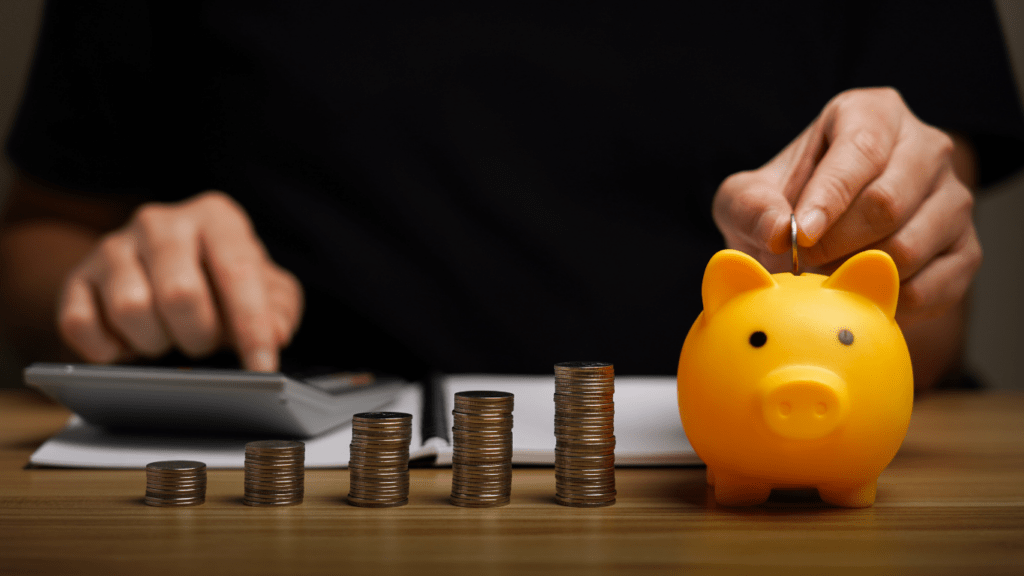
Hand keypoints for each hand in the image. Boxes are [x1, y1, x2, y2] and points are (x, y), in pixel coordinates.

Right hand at [57, 191, 302, 370]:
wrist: (155, 269)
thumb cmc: (220, 280)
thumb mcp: (266, 288)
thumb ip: (280, 309)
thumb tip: (276, 333)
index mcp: (216, 217)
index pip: (237, 273)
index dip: (252, 327)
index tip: (263, 368)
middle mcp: (161, 222)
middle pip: (179, 293)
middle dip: (200, 335)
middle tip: (204, 343)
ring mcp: (113, 246)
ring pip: (130, 309)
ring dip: (156, 342)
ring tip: (169, 338)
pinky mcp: (76, 277)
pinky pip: (81, 324)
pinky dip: (109, 350)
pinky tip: (129, 345)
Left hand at [712, 87, 979, 323]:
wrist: (816, 244)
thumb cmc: (783, 207)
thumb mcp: (745, 199)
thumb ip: (750, 207)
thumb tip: (779, 231)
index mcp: (872, 114)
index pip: (860, 150)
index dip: (829, 198)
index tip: (801, 235)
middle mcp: (925, 148)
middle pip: (889, 201)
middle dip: (835, 243)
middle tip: (801, 264)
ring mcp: (953, 199)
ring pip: (912, 246)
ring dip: (857, 274)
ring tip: (826, 276)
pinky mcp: (965, 250)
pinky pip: (933, 287)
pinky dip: (886, 303)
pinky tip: (858, 296)